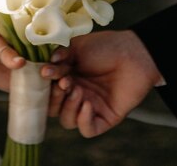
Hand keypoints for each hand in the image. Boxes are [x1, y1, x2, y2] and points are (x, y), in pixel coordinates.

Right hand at [42, 30, 161, 136]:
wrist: (132, 53)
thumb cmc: (105, 47)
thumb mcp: (76, 48)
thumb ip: (59, 57)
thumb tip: (44, 69)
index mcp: (65, 79)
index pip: (46, 92)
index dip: (43, 87)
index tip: (46, 73)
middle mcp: (75, 94)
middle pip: (53, 109)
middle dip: (54, 98)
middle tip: (63, 83)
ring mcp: (90, 107)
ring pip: (67, 121)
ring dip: (69, 107)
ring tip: (78, 90)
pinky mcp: (105, 117)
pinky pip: (87, 129)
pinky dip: (83, 120)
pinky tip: (88, 104)